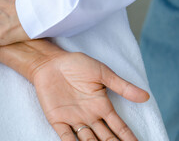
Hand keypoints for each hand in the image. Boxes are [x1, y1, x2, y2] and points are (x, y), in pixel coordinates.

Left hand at [0, 41, 149, 140]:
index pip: (119, 127)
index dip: (128, 138)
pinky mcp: (57, 119)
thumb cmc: (76, 64)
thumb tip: (145, 97)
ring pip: (88, 140)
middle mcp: (89, 116)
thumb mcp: (102, 73)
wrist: (50, 62)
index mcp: (102, 106)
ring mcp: (73, 119)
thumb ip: (122, 86)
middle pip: (105, 138)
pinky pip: (65, 136)